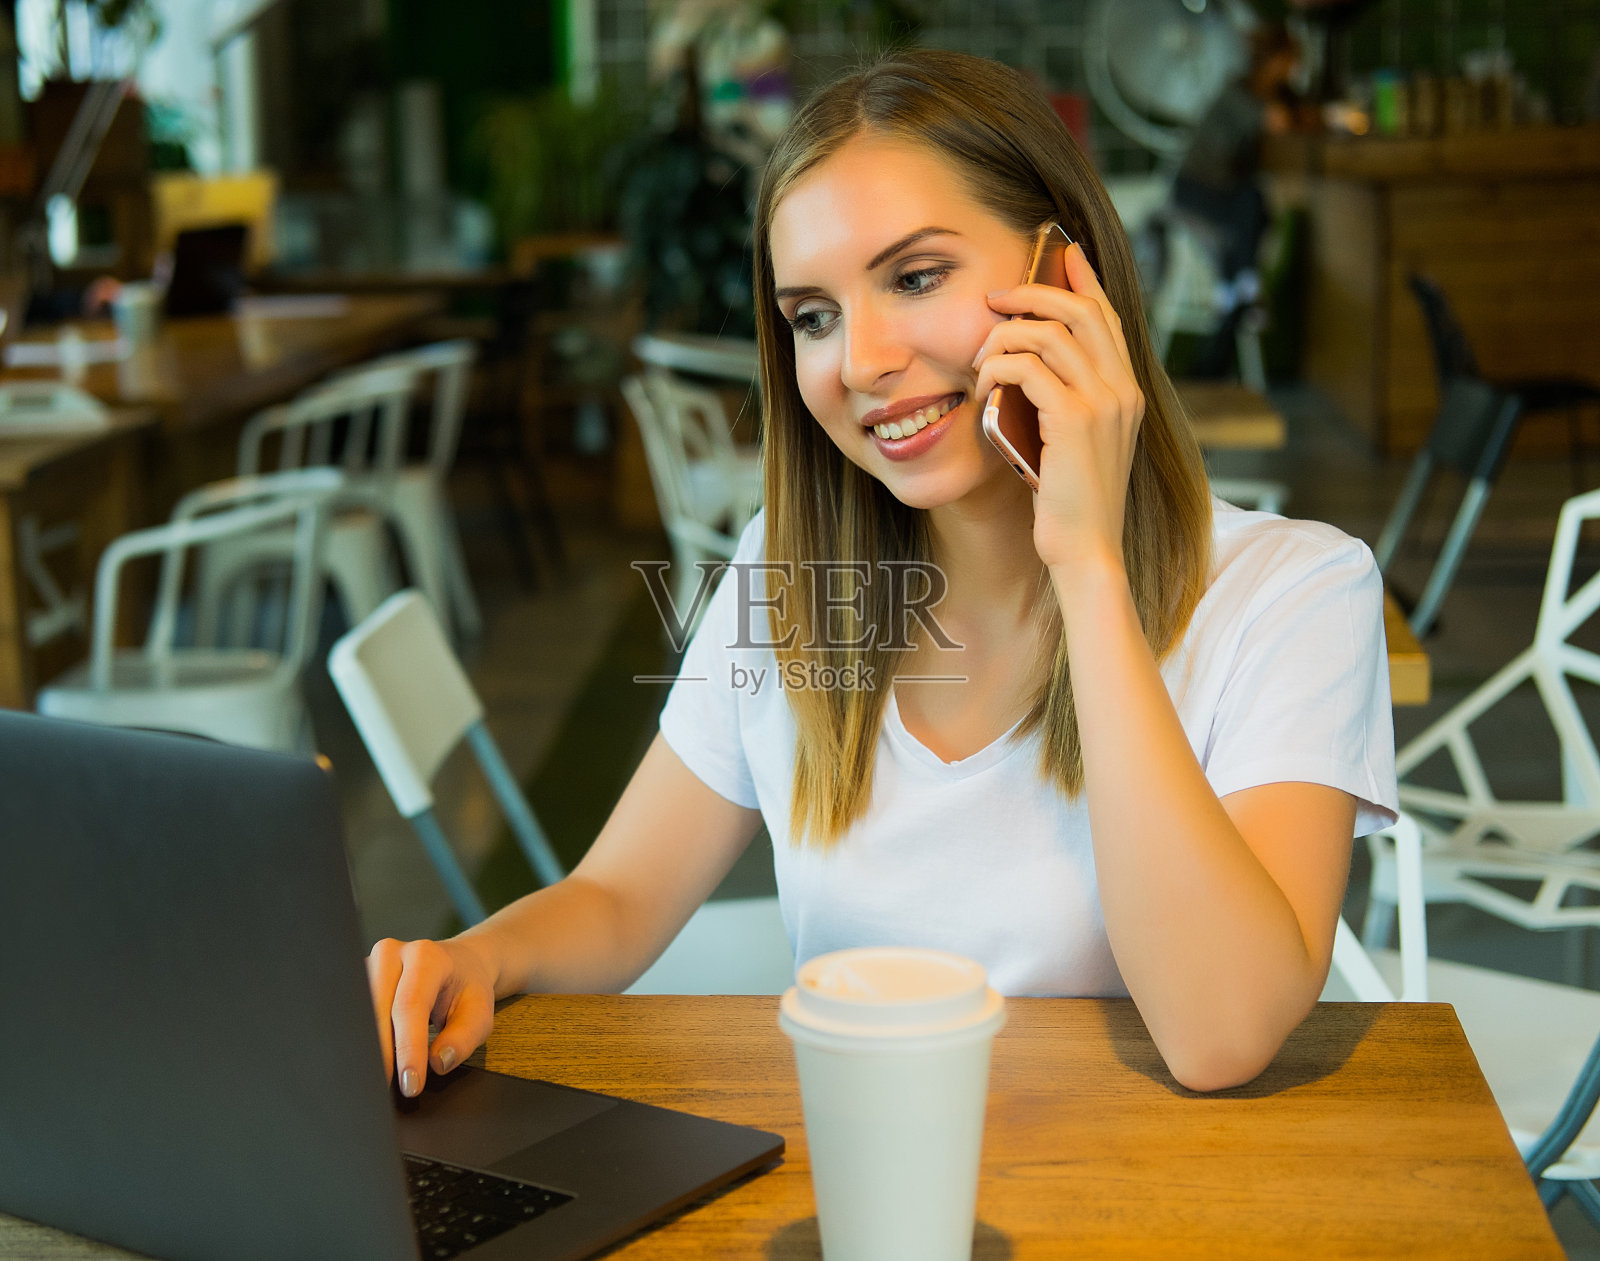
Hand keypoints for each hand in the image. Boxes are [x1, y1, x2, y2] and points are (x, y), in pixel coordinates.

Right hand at [367, 934, 497, 1096]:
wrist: (458, 964)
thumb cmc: (467, 989)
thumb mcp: (480, 1012)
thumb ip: (464, 1037)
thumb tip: (437, 1062)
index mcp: (425, 956)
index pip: (409, 1006)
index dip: (407, 1049)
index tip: (410, 1085)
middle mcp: (391, 954)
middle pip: (375, 1010)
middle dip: (380, 1056)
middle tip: (385, 1095)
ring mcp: (368, 964)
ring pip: (357, 1014)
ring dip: (364, 1051)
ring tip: (373, 1084)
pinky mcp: (356, 979)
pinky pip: (350, 1015)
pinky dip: (357, 1043)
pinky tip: (364, 1066)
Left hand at [971, 243, 1144, 577]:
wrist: (1087, 549)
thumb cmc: (1071, 502)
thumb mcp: (1072, 442)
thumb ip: (1064, 402)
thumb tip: (1026, 368)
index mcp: (1127, 391)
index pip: (1107, 317)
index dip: (1083, 280)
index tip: (1062, 252)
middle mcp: (1122, 388)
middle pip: (1080, 310)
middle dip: (1033, 293)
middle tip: (995, 298)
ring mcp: (1103, 401)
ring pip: (1047, 333)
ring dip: (1002, 338)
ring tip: (980, 361)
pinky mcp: (1075, 419)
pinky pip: (1027, 367)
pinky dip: (996, 369)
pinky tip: (982, 390)